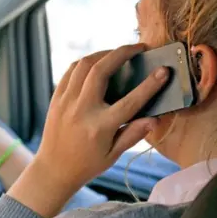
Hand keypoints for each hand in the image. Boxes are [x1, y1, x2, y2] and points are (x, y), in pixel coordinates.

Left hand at [8, 43, 168, 217]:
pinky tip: (96, 63)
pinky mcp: (56, 99)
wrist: (53, 170)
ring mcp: (66, 102)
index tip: (163, 71)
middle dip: (122, 52)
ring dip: (103, 53)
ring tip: (117, 53)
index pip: (131, 101)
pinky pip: (70, 71)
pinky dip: (85, 63)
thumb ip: (133, 135)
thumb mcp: (112, 155)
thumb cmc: (86, 165)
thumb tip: (154, 119)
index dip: (150, 85)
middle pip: (102, 70)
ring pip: (84, 65)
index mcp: (100, 127)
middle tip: (138, 48)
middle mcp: (82, 110)